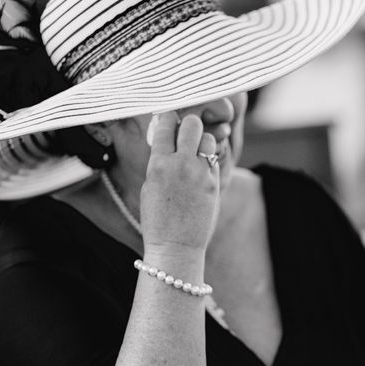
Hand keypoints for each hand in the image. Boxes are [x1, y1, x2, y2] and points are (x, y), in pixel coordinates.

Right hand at [141, 112, 219, 255]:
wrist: (175, 246)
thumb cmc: (158, 219)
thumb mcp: (150, 187)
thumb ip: (160, 162)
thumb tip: (168, 142)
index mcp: (158, 164)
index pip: (166, 125)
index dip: (169, 119)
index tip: (170, 119)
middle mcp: (180, 164)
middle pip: (192, 124)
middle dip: (189, 125)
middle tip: (186, 133)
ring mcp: (200, 173)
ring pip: (208, 139)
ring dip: (202, 142)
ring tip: (196, 154)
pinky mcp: (214, 183)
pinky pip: (214, 160)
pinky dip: (208, 161)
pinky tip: (201, 172)